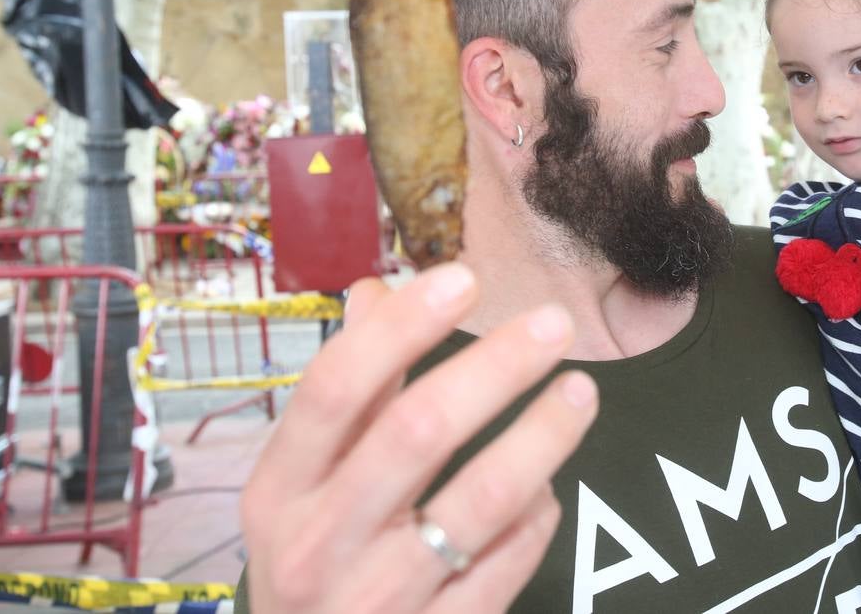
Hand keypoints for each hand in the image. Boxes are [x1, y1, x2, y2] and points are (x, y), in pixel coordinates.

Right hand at [239, 263, 597, 612]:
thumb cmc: (315, 562)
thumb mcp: (303, 486)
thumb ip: (347, 393)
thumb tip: (374, 292)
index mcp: (279, 492)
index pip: (337, 389)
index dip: (403, 327)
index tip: (464, 278)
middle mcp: (318, 546)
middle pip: (416, 433)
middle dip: (495, 367)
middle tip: (555, 324)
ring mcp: (377, 602)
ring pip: (477, 502)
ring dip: (540, 436)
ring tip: (581, 390)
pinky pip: (504, 565)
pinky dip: (535, 517)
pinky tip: (547, 486)